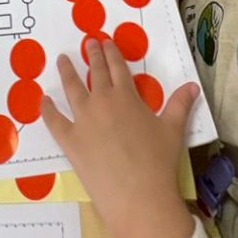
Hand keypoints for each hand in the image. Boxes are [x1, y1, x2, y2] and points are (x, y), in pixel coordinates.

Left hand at [42, 39, 199, 237]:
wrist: (138, 196)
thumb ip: (180, 104)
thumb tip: (193, 85)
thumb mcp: (173, 129)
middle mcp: (102, 101)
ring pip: (72, 89)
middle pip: (95, 72)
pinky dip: (47, 109)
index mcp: (126, 96)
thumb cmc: (158, 162)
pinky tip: (43, 100)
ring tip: (62, 60)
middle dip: (92, 55)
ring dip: (66, 72)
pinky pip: (54, 121)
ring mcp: (83, 120)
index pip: (117, 67)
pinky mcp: (70, 141)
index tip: (105, 41)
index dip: (111, 52)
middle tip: (88, 42)